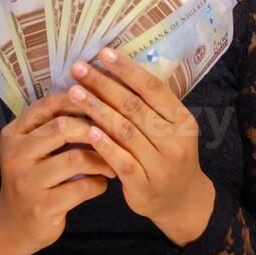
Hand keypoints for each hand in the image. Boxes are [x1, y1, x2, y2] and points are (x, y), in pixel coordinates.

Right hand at [0, 91, 116, 254]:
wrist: (13, 225)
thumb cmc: (32, 179)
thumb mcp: (30, 149)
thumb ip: (51, 127)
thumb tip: (94, 98)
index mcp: (12, 134)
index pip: (48, 106)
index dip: (79, 101)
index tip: (102, 104)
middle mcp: (15, 155)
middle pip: (63, 128)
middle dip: (94, 130)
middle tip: (115, 135)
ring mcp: (26, 182)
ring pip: (75, 158)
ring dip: (101, 159)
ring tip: (113, 162)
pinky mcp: (41, 207)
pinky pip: (81, 187)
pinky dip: (98, 184)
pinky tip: (102, 183)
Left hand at [64, 46, 216, 246]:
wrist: (181, 201)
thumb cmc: (167, 156)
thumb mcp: (170, 129)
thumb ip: (148, 105)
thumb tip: (113, 69)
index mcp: (182, 121)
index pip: (153, 88)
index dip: (127, 69)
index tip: (103, 53)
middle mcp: (175, 141)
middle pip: (134, 107)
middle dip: (103, 84)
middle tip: (78, 68)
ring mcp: (161, 165)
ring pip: (125, 131)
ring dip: (96, 109)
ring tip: (73, 92)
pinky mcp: (145, 186)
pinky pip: (122, 161)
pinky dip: (104, 144)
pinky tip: (87, 130)